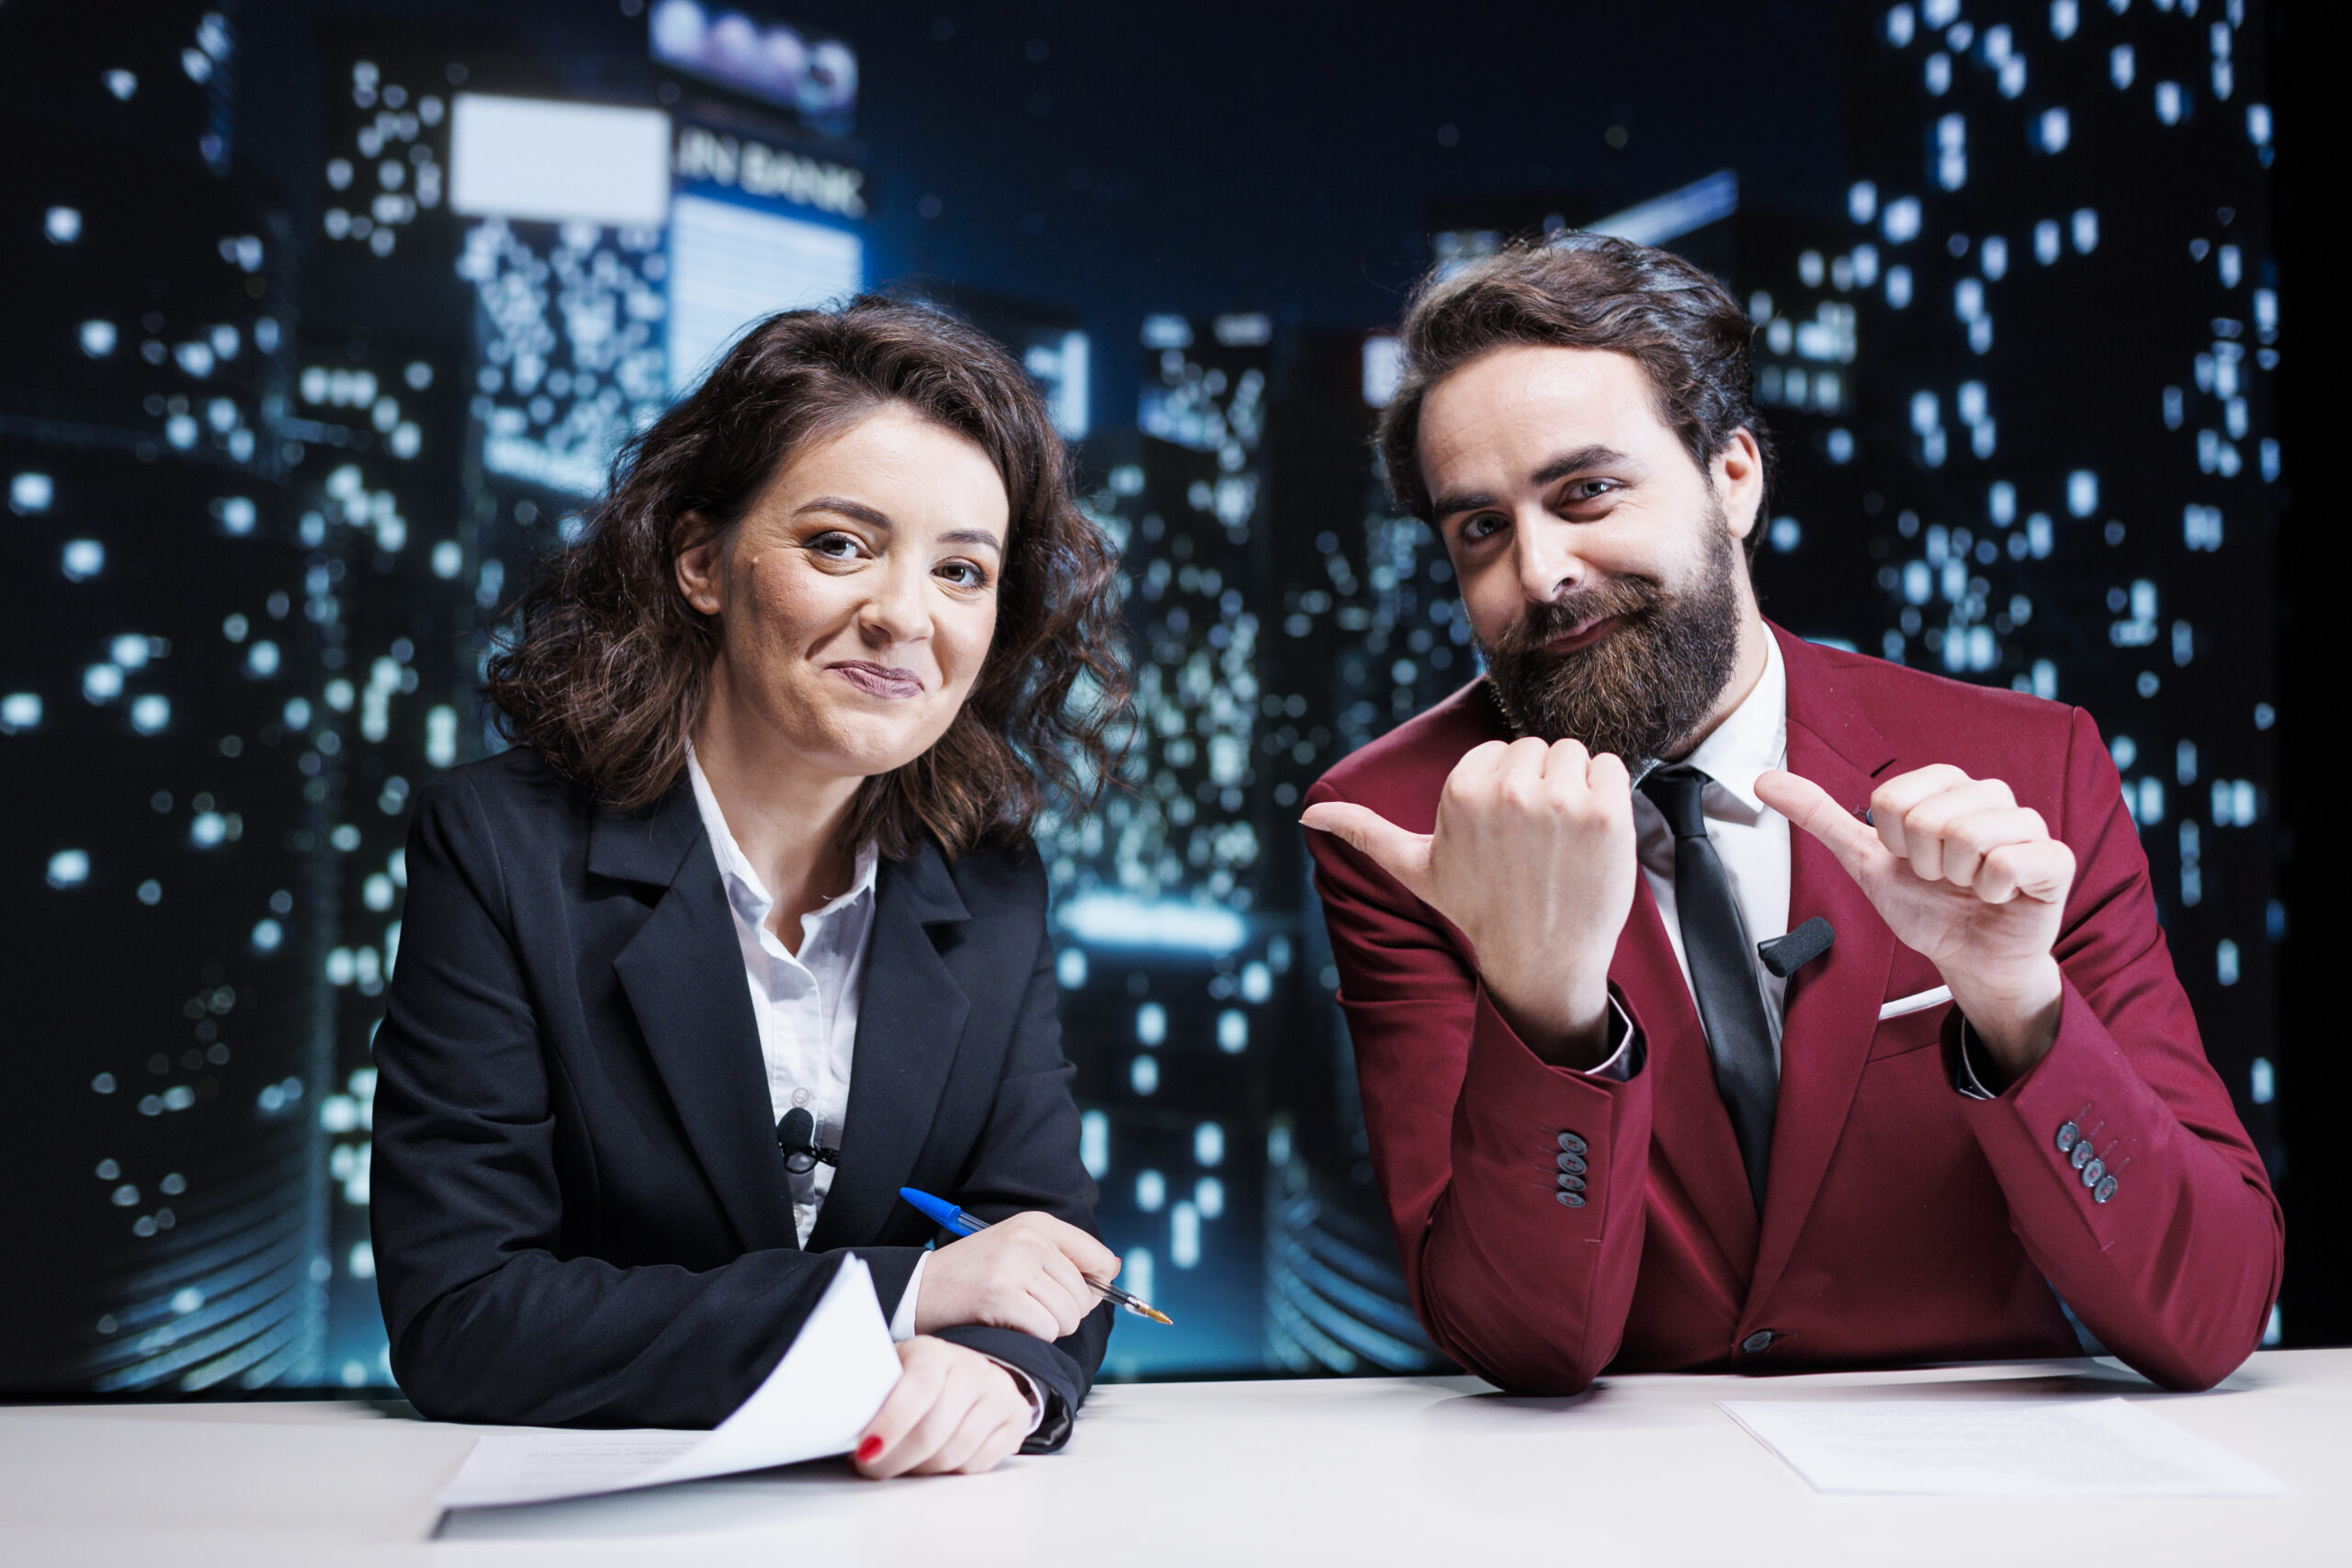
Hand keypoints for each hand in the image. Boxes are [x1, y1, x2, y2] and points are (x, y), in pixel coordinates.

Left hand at [853, 1337, 1031, 1478]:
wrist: (965, 1375)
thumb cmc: (916, 1381)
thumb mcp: (892, 1374)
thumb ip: (871, 1395)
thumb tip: (837, 1424)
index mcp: (934, 1352)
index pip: (917, 1388)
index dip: (890, 1423)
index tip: (865, 1450)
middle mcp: (972, 1368)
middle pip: (934, 1430)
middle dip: (895, 1459)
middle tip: (872, 1468)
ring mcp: (998, 1394)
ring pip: (955, 1452)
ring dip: (920, 1470)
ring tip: (901, 1464)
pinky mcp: (1015, 1421)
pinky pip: (978, 1464)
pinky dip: (950, 1472)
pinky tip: (934, 1461)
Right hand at [913, 1210, 1119, 1340]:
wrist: (918, 1289)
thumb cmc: (973, 1277)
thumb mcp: (1018, 1251)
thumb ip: (1065, 1258)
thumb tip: (1112, 1269)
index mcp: (1037, 1224)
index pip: (1099, 1258)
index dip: (1094, 1286)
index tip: (1072, 1295)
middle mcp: (1029, 1239)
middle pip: (1085, 1296)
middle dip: (1063, 1313)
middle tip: (1027, 1308)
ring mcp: (1014, 1265)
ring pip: (1068, 1317)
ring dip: (1046, 1327)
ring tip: (1014, 1314)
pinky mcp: (1001, 1295)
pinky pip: (1045, 1331)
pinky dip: (1029, 1337)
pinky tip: (1003, 1323)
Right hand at [1303, 737, 1636, 1064]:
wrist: (1541, 960)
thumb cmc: (1478, 910)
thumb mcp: (1415, 869)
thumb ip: (1364, 832)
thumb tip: (1308, 814)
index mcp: (1462, 789)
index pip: (1498, 752)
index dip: (1502, 791)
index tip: (1501, 836)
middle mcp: (1509, 790)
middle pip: (1537, 748)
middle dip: (1538, 786)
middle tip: (1533, 843)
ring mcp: (1561, 801)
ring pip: (1574, 754)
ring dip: (1575, 789)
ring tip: (1561, 841)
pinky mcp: (1607, 814)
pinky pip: (1612, 767)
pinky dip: (1608, 794)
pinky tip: (1590, 837)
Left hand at [1756, 765, 2072, 1082]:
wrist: (1968, 958)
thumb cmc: (1926, 906)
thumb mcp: (1864, 860)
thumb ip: (1819, 816)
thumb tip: (1764, 778)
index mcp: (1946, 786)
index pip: (1894, 798)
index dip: (1892, 841)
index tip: (1910, 860)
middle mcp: (1990, 795)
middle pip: (1927, 817)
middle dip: (1923, 863)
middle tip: (1942, 879)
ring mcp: (2026, 824)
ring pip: (1968, 835)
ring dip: (1956, 877)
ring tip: (1969, 887)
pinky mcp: (2054, 859)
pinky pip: (2008, 861)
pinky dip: (1990, 890)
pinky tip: (1997, 896)